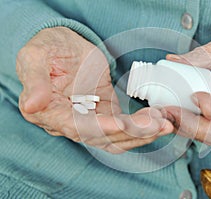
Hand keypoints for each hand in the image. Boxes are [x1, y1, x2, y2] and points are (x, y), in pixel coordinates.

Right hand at [17, 27, 172, 153]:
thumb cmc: (48, 48)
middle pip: (103, 137)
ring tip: (166, 123)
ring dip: (142, 133)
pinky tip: (158, 118)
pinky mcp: (106, 112)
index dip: (101, 128)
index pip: (77, 127)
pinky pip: (125, 126)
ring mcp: (91, 119)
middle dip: (132, 133)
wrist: (63, 45)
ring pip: (118, 137)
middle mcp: (71, 122)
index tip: (123, 124)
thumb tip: (31, 106)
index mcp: (51, 112)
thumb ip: (35, 81)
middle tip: (159, 124)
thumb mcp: (35, 57)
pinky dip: (142, 125)